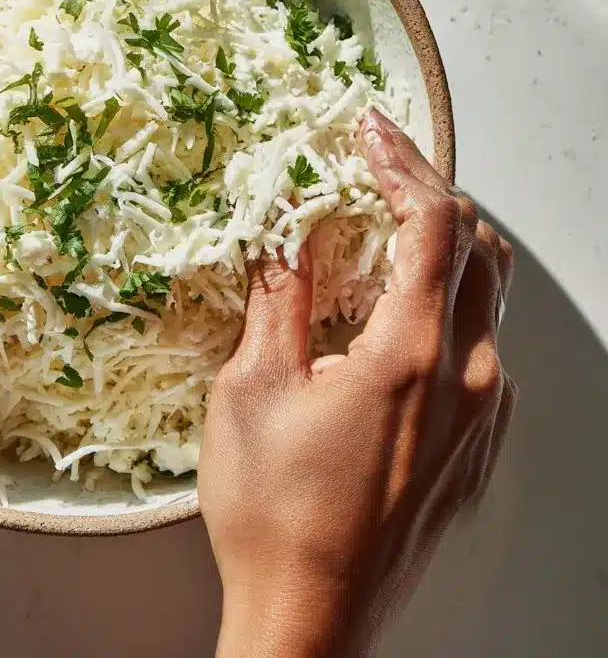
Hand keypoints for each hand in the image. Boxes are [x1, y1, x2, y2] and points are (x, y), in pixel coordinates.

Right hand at [199, 110, 515, 656]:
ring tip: (382, 230)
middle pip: (476, 247)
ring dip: (441, 247)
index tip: (370, 130)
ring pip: (488, 296)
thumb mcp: (251, 390)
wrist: (310, 617)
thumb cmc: (273, 514)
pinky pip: (485, 349)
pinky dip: (449, 304)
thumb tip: (284, 234)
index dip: (401, 163)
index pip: (431, 222)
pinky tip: (398, 313)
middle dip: (427, 192)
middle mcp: (471, 380)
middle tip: (375, 168)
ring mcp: (487, 418)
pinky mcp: (481, 447)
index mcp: (410, 356)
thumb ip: (277, 298)